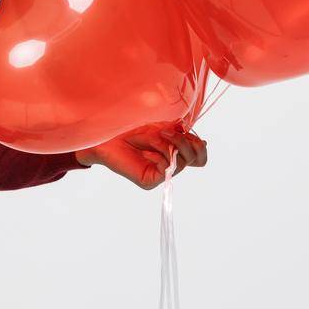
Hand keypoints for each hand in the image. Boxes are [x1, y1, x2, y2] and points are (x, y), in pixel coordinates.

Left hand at [76, 124, 206, 189]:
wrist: (105, 133)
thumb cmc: (129, 127)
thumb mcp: (161, 127)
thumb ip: (180, 135)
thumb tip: (204, 143)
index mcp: (172, 153)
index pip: (199, 158)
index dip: (199, 145)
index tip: (188, 131)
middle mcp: (168, 166)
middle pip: (196, 160)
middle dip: (188, 143)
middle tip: (171, 132)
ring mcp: (159, 175)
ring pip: (183, 162)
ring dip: (172, 144)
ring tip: (157, 134)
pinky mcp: (149, 181)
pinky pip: (167, 169)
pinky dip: (163, 153)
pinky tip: (151, 145)